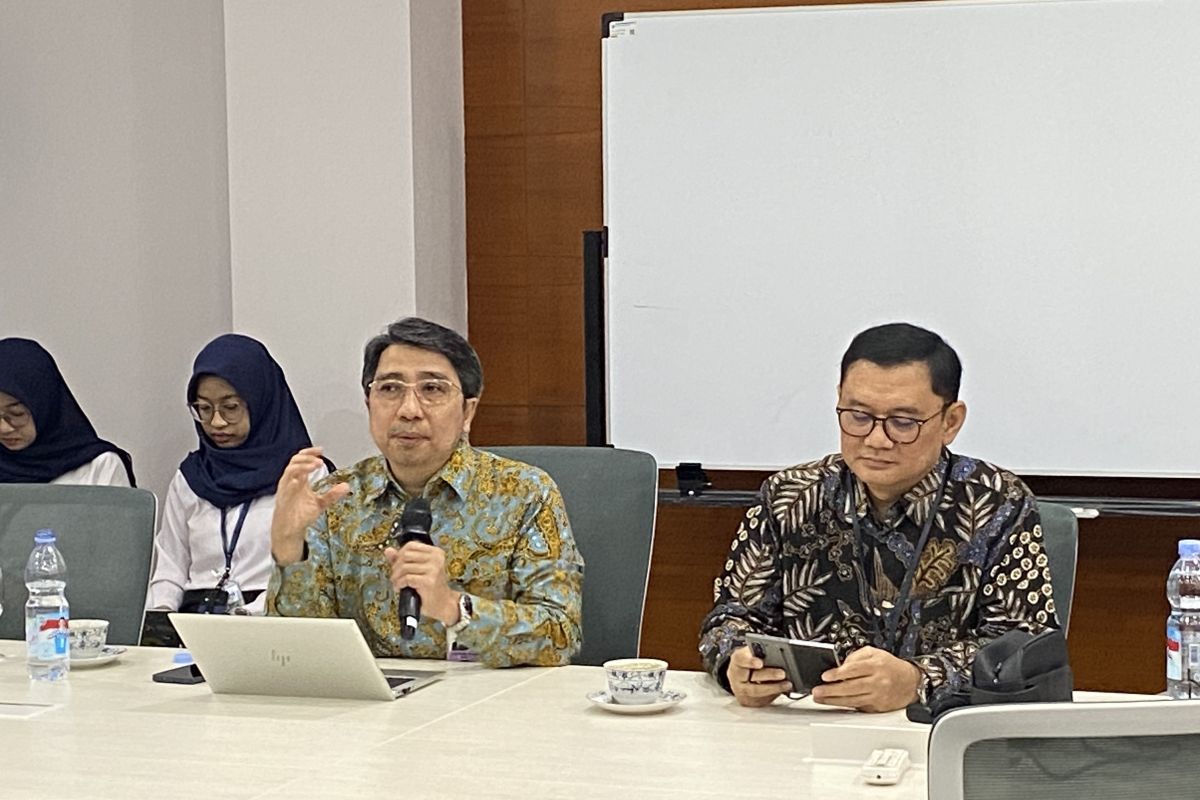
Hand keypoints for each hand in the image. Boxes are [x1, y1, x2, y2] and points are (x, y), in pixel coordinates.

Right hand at [270, 447, 348, 564]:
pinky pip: (285, 485)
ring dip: (303, 466)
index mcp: (299, 480)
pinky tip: (299, 479)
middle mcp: (291, 481)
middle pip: (295, 461)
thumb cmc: (300, 515)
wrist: (290, 530)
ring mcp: (286, 488)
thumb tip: (346, 486)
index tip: (321, 451)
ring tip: (315, 465)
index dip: (310, 453)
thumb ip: (333, 494)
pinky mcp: (283, 497)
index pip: (302, 460)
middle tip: (319, 459)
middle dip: (307, 457)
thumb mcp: (321, 503)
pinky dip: (291, 480)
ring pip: (290, 469)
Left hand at [384, 541, 459, 624]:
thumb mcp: (418, 569)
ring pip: (405, 567)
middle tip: (396, 575)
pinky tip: (400, 587)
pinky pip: (407, 578)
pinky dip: (400, 583)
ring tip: (397, 582)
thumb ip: (403, 559)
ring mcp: (434, 569)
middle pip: (406, 555)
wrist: (442, 603)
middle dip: (396, 566)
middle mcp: (436, 558)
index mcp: (435, 552)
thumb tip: (389, 551)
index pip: (411, 545)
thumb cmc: (431, 587)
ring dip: (396, 577)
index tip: (397, 563)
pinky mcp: (429, 581)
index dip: (399, 554)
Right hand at [726, 645, 792, 706]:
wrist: (740, 676)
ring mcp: (741, 690)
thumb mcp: (752, 652)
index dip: (750, 662)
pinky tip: (782, 690)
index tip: (760, 663)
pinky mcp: (748, 701)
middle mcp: (736, 677)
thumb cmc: (749, 661)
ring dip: (774, 688)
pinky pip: (761, 700)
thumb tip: (778, 654)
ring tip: (787, 684)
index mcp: (737, 661)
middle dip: (769, 675)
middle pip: (752, 677)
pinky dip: (773, 695)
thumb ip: (761, 652)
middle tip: (782, 673)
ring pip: (757, 691)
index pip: (741, 660)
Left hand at [810, 646, 920, 712]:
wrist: (910, 682)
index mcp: (875, 665)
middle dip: (831, 690)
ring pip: (852, 700)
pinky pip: (857, 707)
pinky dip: (844, 705)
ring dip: (833, 700)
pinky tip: (833, 703)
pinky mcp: (876, 708)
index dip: (838, 673)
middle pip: (851, 687)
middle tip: (817, 691)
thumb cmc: (890, 666)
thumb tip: (840, 665)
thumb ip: (856, 656)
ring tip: (819, 698)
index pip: (854, 670)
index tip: (825, 676)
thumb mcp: (873, 653)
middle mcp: (877, 682)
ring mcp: (877, 696)